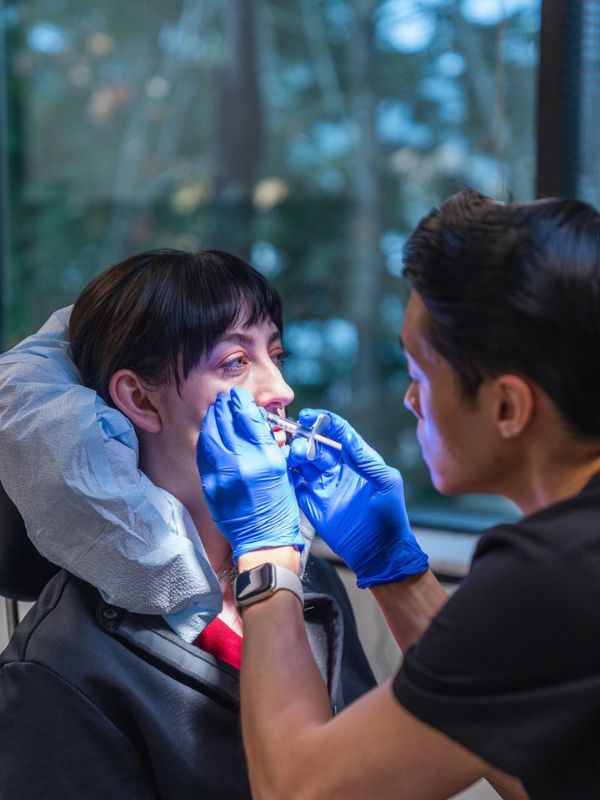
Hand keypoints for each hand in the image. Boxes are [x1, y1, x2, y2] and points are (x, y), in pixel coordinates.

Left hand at [197, 387, 302, 562]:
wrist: (263, 541)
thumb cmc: (279, 508)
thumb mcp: (281, 469)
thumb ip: (267, 443)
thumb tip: (253, 420)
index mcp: (264, 460)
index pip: (247, 419)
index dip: (242, 403)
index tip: (239, 396)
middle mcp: (240, 465)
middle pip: (225, 424)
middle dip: (225, 406)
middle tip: (226, 398)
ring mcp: (221, 476)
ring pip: (210, 436)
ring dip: (213, 419)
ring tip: (217, 410)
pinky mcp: (210, 486)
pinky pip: (204, 454)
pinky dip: (207, 439)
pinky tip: (210, 433)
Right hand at [288, 410, 427, 587]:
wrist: (379, 553)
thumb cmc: (390, 516)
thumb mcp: (385, 481)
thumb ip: (365, 459)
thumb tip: (348, 435)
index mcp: (357, 460)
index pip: (338, 433)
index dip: (324, 422)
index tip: (310, 416)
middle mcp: (338, 469)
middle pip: (316, 445)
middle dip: (305, 439)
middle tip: (300, 443)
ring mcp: (323, 486)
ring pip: (302, 463)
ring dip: (295, 455)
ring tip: (292, 456)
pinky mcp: (311, 504)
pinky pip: (294, 485)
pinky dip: (286, 476)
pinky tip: (282, 471)